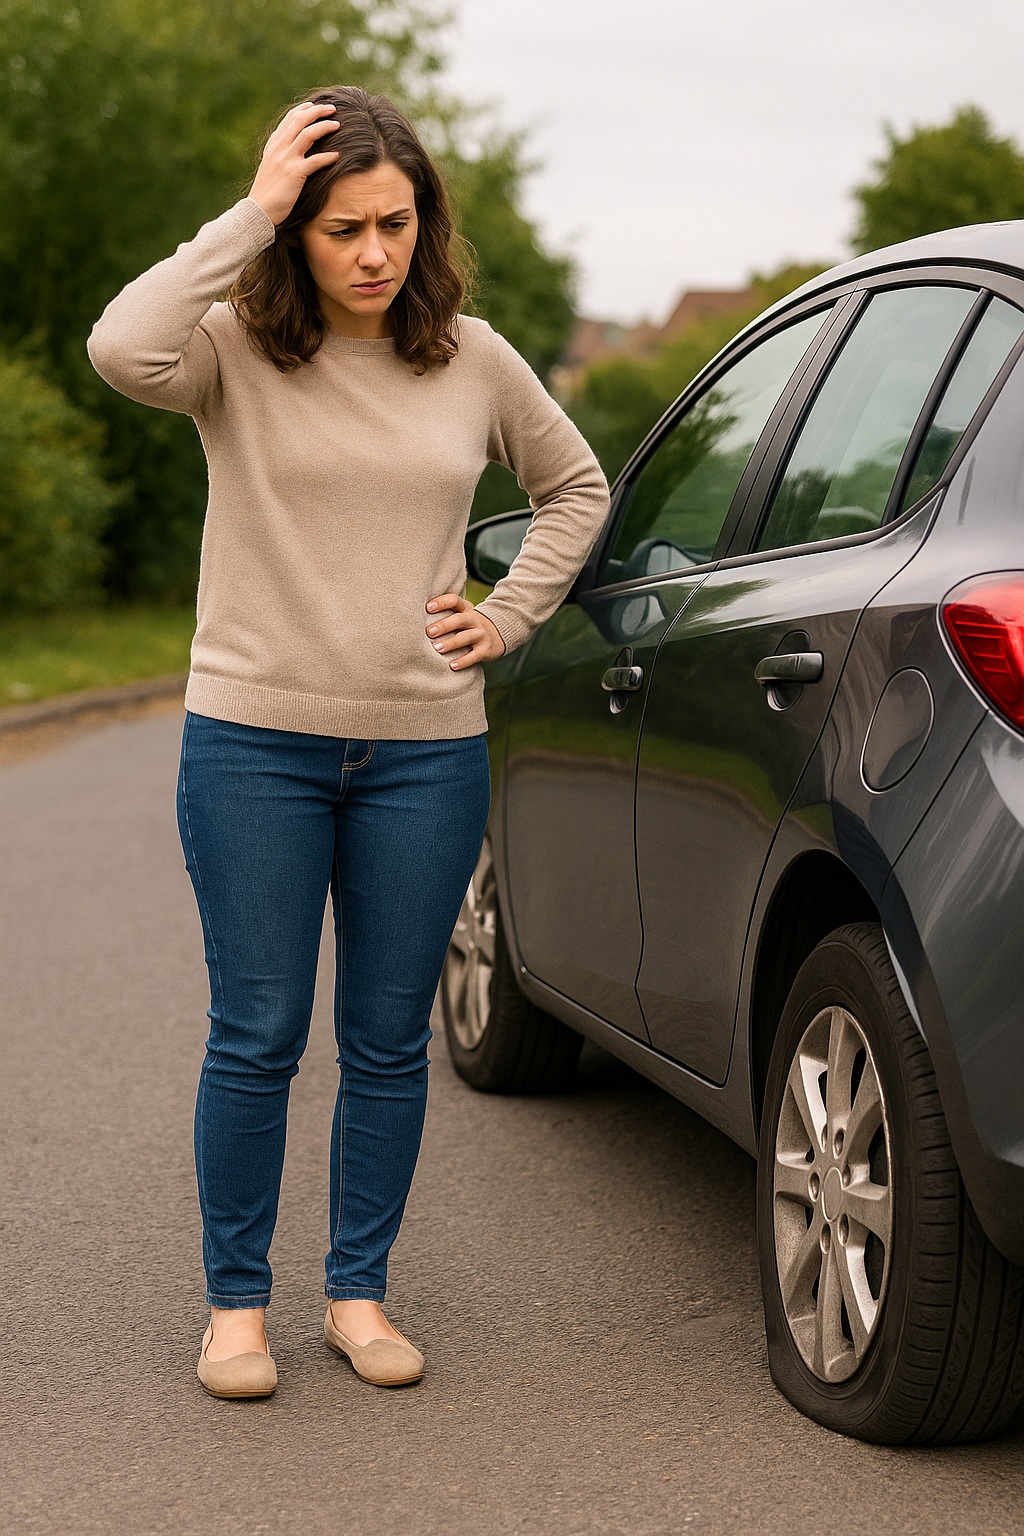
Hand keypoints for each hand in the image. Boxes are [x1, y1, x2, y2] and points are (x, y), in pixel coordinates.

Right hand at [248, 101, 339, 226]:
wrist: (258, 210)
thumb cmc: (266, 193)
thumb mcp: (269, 166)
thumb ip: (278, 153)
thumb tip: (285, 143)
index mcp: (273, 145)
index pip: (289, 119)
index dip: (304, 109)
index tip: (315, 106)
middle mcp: (279, 148)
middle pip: (299, 120)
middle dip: (317, 111)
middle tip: (332, 108)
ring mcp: (286, 159)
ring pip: (308, 134)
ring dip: (324, 126)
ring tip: (337, 125)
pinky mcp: (295, 174)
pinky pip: (315, 160)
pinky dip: (328, 156)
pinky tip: (338, 156)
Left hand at [425, 594, 505, 668]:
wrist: (497, 634)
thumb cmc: (467, 625)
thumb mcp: (461, 614)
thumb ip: (445, 613)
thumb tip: (413, 615)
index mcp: (465, 609)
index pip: (454, 600)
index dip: (442, 602)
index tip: (428, 608)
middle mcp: (473, 620)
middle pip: (459, 619)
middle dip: (444, 625)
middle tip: (429, 632)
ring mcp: (480, 635)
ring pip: (466, 638)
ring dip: (451, 643)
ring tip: (437, 649)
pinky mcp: (485, 650)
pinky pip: (474, 656)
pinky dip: (463, 661)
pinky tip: (452, 666)